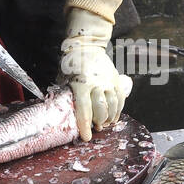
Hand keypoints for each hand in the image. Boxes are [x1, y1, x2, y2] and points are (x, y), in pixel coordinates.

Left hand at [58, 0, 130, 140]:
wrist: (86, 46)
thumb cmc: (71, 65)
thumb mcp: (64, 80)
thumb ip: (66, 96)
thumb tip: (63, 114)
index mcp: (81, 84)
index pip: (84, 109)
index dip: (85, 126)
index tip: (87, 137)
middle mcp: (97, 84)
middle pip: (101, 110)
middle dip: (99, 122)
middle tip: (96, 127)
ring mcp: (108, 82)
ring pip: (113, 106)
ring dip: (109, 118)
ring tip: (105, 123)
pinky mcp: (116, 80)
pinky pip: (121, 99)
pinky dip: (118, 110)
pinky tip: (114, 117)